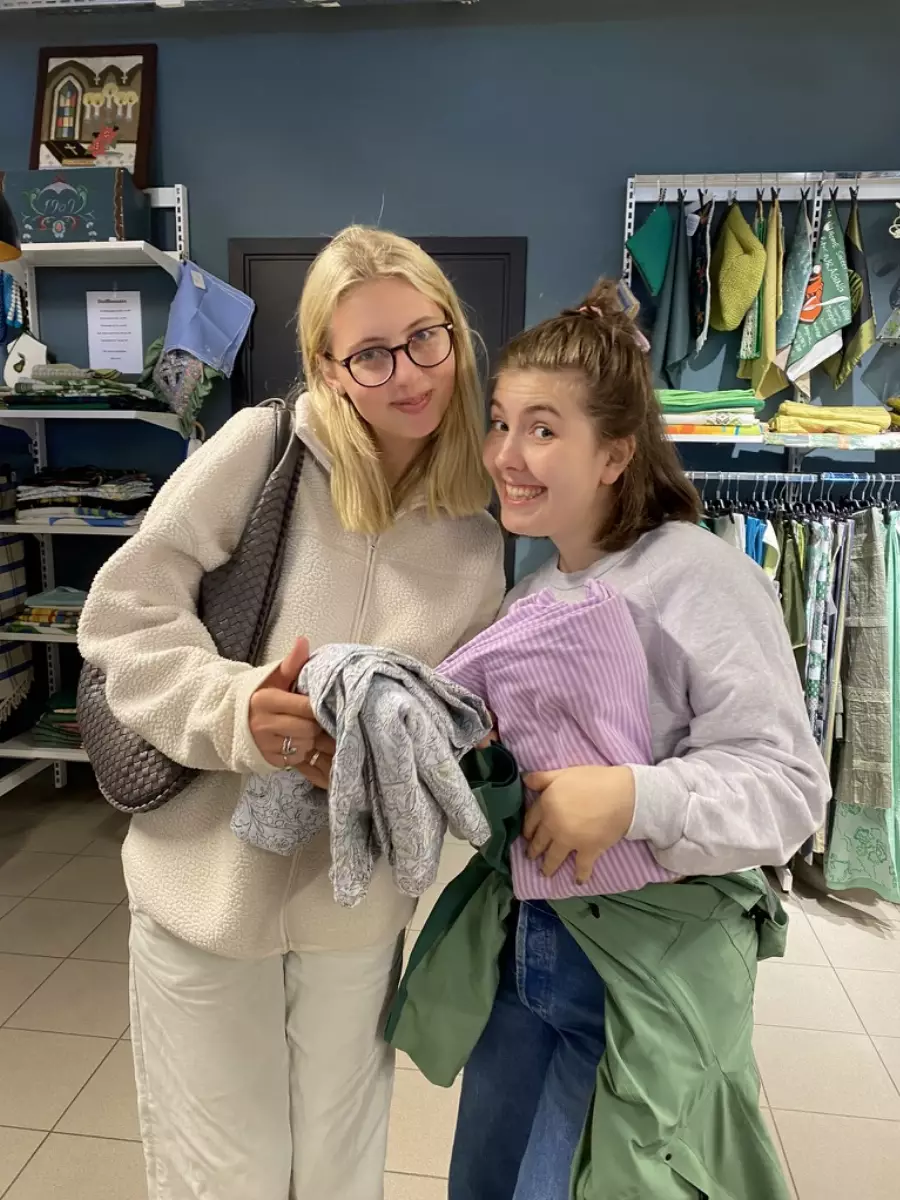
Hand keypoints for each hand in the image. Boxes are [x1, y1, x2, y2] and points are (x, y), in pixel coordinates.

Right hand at [249, 638, 334, 772]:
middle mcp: (263, 724)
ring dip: (310, 739)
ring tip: (304, 728)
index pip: (305, 706)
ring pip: (304, 745)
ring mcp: (264, 745)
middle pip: (308, 729)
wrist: (233, 719)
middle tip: (314, 717)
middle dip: (316, 724)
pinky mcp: (267, 760)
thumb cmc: (261, 695)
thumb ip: (292, 662)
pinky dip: (300, 750)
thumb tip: (304, 640)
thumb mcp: (274, 677)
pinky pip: (296, 758)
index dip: (318, 706)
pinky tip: (295, 740)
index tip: (322, 703)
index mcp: (266, 700)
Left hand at [522, 766, 635, 883]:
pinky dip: (580, 875)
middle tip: (531, 857)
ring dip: (548, 867)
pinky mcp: (587, 851)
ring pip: (553, 858)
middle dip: (534, 850)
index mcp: (546, 805)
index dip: (528, 829)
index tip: (527, 836)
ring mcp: (569, 841)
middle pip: (540, 841)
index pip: (530, 820)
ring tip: (545, 873)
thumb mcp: (564, 773)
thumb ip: (542, 778)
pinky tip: (578, 881)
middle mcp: (553, 825)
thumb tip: (524, 781)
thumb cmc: (593, 779)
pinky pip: (581, 867)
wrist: (621, 794)